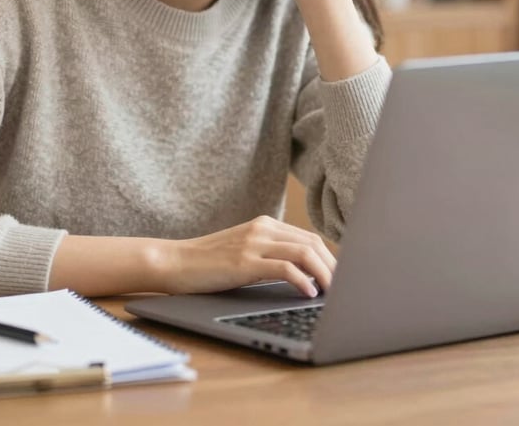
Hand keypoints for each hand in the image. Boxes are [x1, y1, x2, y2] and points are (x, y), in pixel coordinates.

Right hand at [164, 215, 335, 296]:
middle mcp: (262, 228)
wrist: (175, 261)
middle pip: (312, 243)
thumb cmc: (208, 263)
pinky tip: (308, 293)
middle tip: (344, 290)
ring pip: (304, 252)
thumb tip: (303, 274)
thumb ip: (269, 254)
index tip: (341, 278)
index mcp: (264, 224)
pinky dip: (303, 281)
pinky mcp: (244, 261)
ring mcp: (253, 243)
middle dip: (333, 267)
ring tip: (333, 293)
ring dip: (325, 274)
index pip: (309, 237)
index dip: (330, 258)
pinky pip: (285, 268)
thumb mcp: (244, 252)